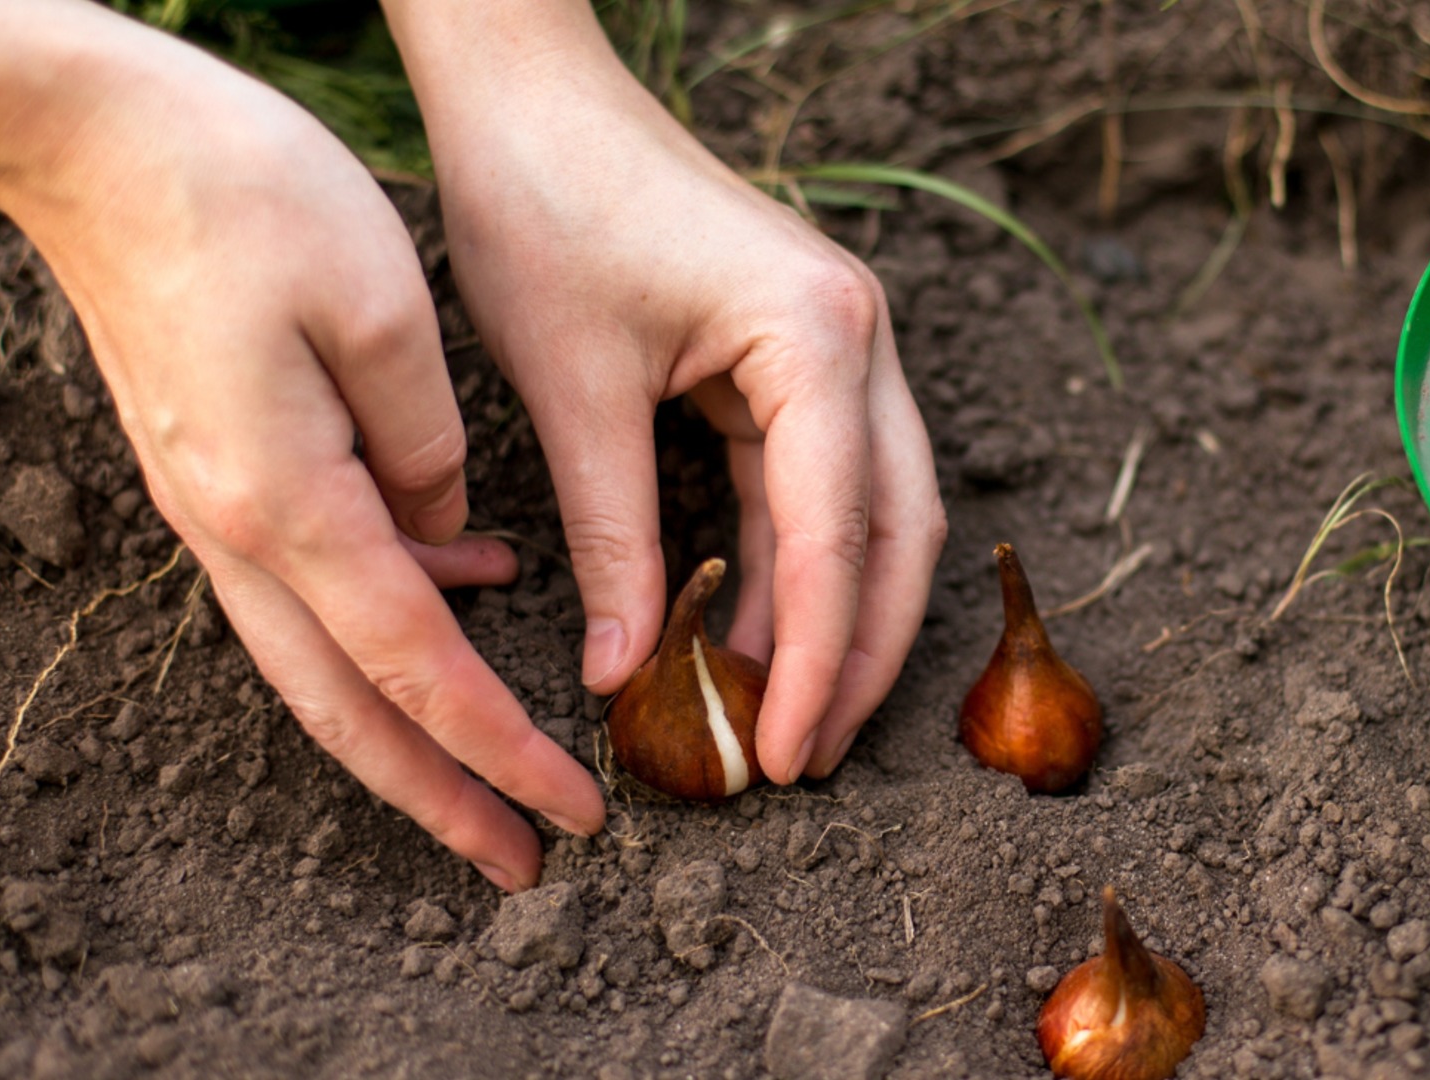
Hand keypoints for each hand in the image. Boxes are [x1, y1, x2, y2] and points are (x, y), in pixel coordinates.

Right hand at [0, 0, 603, 889]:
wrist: (89, 131)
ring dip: (411, 729)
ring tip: (497, 774)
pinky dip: (389, 614)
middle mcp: (241, 528)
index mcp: (292, 502)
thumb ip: (428, 445)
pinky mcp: (219, 468)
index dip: (499, 752)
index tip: (573, 812)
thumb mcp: (379, 307)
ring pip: (323, 661)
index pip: (418, 668)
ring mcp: (218, 504)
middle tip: (523, 861)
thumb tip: (452, 537)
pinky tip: (471, 581)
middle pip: (351, 707)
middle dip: (442, 796)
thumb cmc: (238, 189)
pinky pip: (311, 579)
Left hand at [385, 2, 946, 782]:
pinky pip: (821, 480)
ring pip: (876, 512)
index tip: (789, 752)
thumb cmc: (545, 208)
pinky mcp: (802, 354)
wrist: (532, 94)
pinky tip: (757, 630)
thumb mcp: (573, 390)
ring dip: (837, 614)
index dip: (819, 658)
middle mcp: (859, 339)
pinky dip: (795, 562)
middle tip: (810, 756)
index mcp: (817, 337)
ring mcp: (841, 344)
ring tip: (788, 715)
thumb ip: (615, 537)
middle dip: (862, 652)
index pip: (837, 533)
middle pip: (897, 530)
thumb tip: (627, 673)